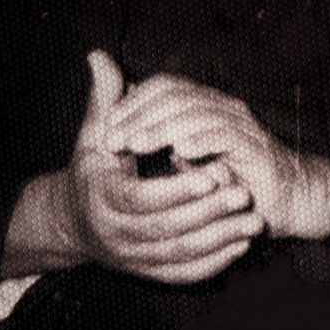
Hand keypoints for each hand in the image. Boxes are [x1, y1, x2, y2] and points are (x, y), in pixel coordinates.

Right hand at [52, 51, 264, 283]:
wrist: (75, 223)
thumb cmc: (91, 170)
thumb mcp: (94, 134)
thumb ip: (104, 98)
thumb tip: (98, 55)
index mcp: (103, 199)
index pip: (143, 198)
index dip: (179, 187)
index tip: (215, 171)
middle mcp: (117, 235)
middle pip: (167, 229)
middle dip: (209, 213)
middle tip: (245, 193)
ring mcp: (134, 259)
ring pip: (181, 255)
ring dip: (220, 239)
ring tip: (253, 220)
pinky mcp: (149, 273)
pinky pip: (184, 274)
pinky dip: (213, 263)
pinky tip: (240, 244)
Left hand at [105, 74, 329, 240]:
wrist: (290, 198)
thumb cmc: (236, 179)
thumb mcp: (190, 157)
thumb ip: (163, 138)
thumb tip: (124, 126)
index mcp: (204, 104)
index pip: (164, 86)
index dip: (133, 101)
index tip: (106, 125)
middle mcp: (221, 105)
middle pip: (174, 94)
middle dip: (138, 114)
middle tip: (112, 138)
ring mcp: (239, 123)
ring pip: (194, 112)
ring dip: (160, 128)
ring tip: (134, 145)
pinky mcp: (255, 145)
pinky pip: (225, 135)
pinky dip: (201, 139)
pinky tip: (179, 150)